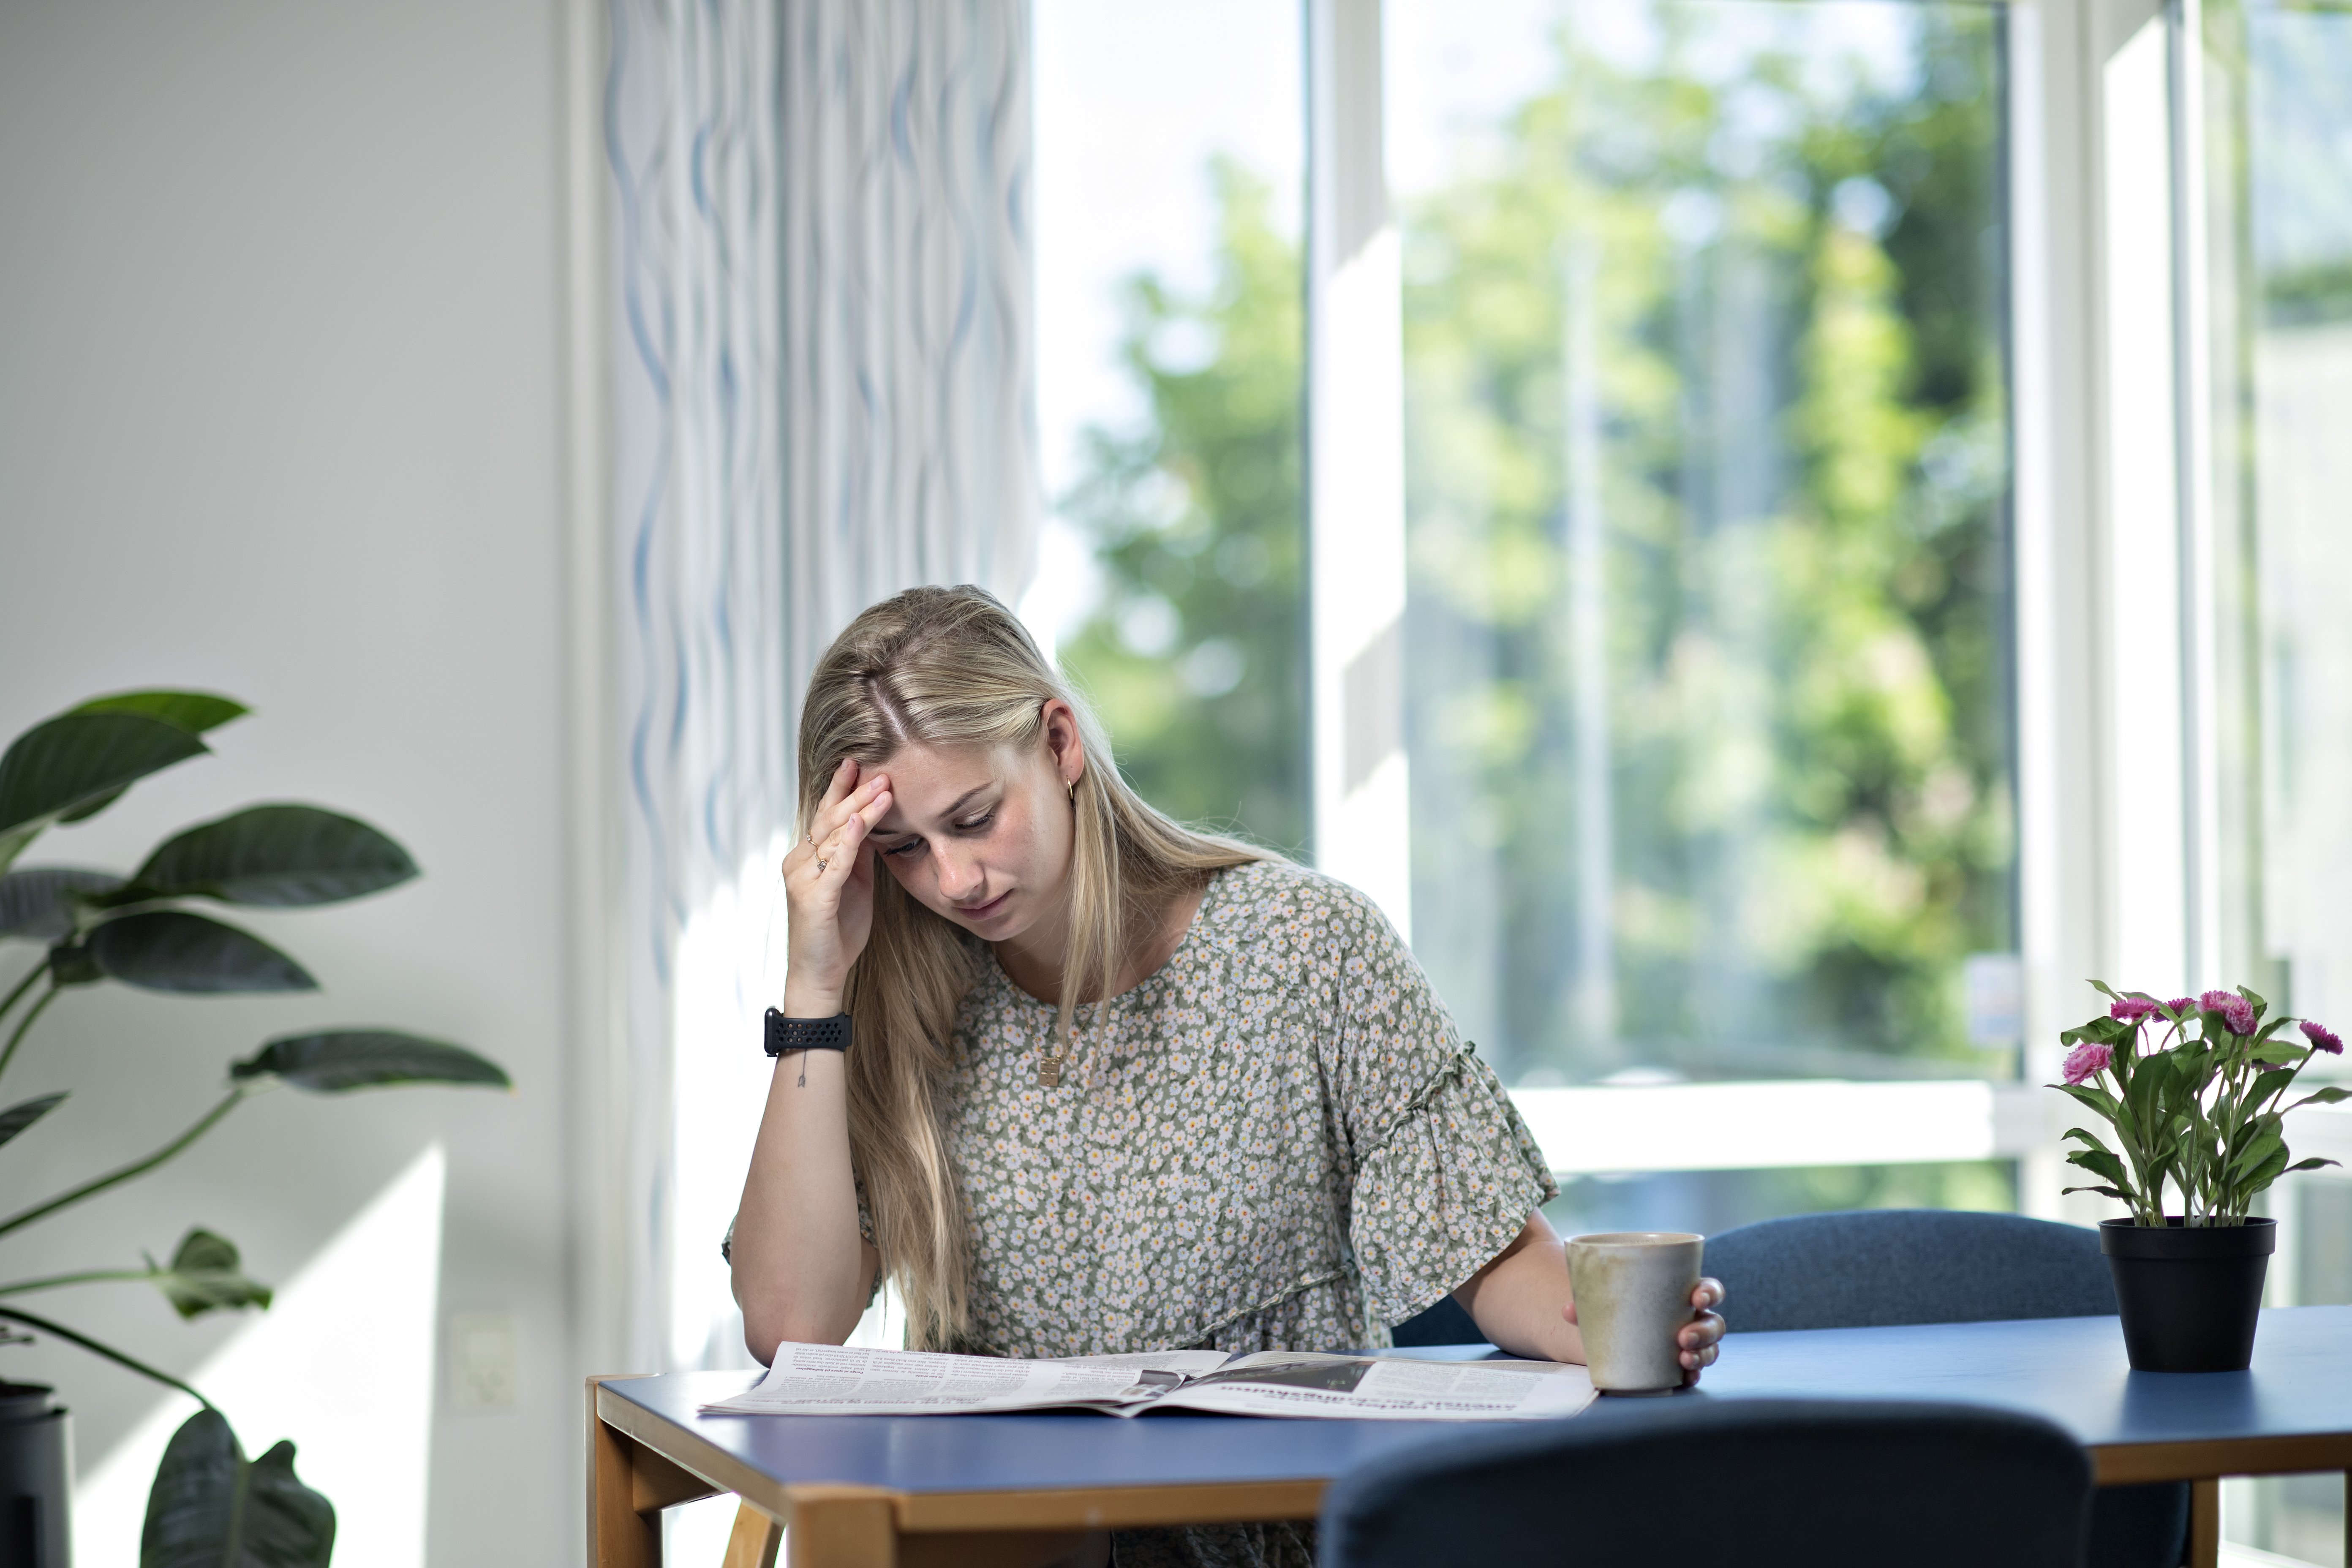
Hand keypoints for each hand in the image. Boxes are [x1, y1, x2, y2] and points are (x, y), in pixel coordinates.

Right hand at [780, 759, 892, 1014]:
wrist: (821, 972)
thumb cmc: (837, 929)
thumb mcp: (854, 882)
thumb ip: (859, 853)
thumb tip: (873, 822)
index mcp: (808, 857)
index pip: (826, 815)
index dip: (842, 788)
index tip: (859, 763)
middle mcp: (799, 862)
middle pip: (829, 819)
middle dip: (856, 792)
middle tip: (880, 770)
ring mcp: (803, 879)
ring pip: (833, 836)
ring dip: (860, 810)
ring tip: (883, 789)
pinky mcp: (813, 899)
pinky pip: (834, 864)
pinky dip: (848, 841)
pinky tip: (859, 821)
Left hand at [1562, 1275, 1727, 1387]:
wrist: (1609, 1338)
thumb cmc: (1616, 1310)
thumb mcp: (1603, 1303)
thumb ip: (1586, 1303)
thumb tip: (1567, 1310)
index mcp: (1680, 1296)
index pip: (1707, 1290)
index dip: (1709, 1293)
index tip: (1696, 1298)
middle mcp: (1691, 1320)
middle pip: (1714, 1323)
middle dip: (1704, 1330)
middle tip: (1682, 1337)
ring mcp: (1689, 1345)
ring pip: (1710, 1349)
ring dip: (1702, 1355)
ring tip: (1684, 1359)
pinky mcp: (1680, 1368)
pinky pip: (1695, 1373)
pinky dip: (1692, 1375)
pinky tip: (1685, 1377)